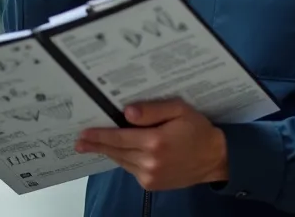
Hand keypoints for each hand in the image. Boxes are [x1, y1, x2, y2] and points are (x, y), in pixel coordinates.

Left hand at [75, 99, 228, 190]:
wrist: (215, 159)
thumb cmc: (197, 130)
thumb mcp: (179, 110)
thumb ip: (153, 110)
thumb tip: (126, 113)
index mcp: (155, 142)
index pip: (119, 138)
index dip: (99, 135)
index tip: (82, 134)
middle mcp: (149, 161)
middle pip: (116, 151)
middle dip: (96, 145)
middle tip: (79, 141)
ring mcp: (150, 176)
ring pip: (121, 161)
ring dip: (109, 152)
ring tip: (94, 144)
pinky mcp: (151, 185)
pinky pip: (131, 169)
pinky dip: (124, 159)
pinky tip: (121, 150)